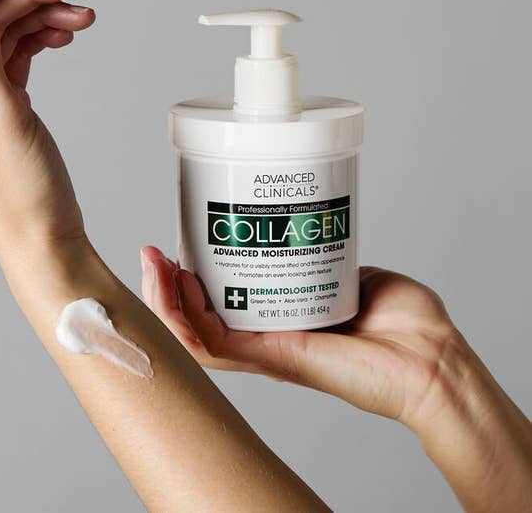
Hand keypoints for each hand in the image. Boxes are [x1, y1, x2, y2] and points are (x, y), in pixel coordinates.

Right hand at [140, 246, 460, 428]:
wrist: (430, 357)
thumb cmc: (402, 323)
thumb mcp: (348, 269)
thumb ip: (320, 252)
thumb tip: (303, 225)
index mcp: (279, 318)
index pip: (218, 304)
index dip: (189, 280)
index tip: (179, 244)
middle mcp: (265, 337)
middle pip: (196, 320)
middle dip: (164, 288)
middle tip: (154, 254)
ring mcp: (266, 351)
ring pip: (195, 335)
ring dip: (165, 302)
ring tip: (155, 267)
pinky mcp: (274, 358)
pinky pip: (217, 345)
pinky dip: (190, 319)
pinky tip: (182, 286)